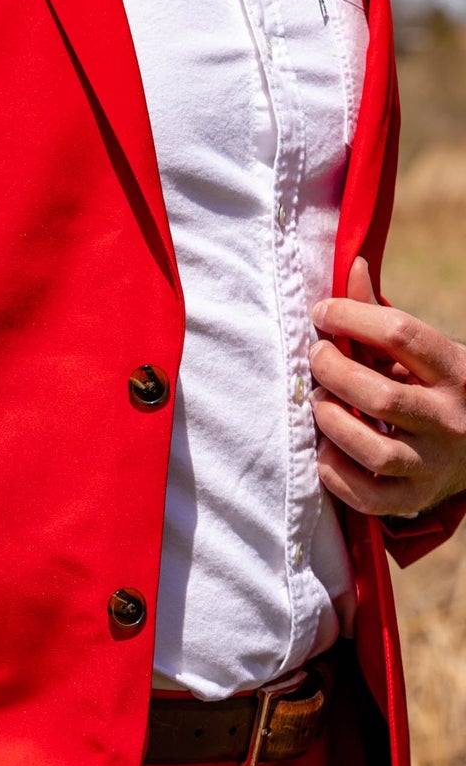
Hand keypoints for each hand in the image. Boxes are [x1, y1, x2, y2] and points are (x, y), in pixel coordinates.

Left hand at [309, 257, 465, 518]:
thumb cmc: (436, 389)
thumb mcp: (423, 352)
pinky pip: (366, 495)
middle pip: (379, 396)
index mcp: (457, 371)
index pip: (401, 335)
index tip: (321, 313)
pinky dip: (334, 471)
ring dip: (331, 421)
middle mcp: (450, 420)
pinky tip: (326, 448)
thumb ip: (381, 317)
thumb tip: (352, 266)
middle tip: (314, 358)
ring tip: (318, 403)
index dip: (350, 317)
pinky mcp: (414, 500)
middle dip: (332, 371)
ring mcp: (434, 465)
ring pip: (373, 450)